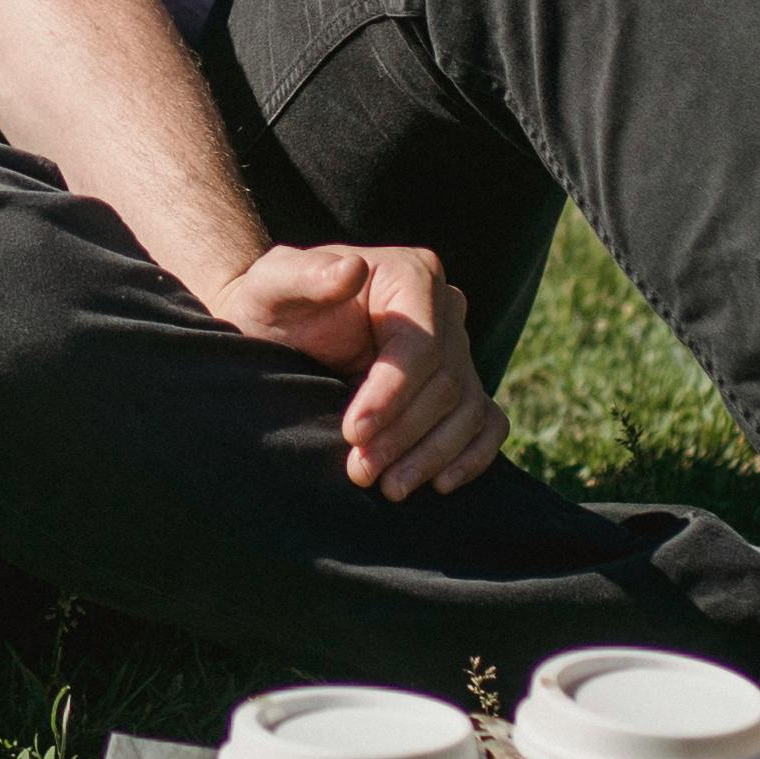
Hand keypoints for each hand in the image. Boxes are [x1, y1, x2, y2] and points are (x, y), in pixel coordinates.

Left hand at [211, 240, 503, 499]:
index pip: (420, 346)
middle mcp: (445, 308)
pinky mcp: (460, 385)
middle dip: (404, 434)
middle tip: (361, 471)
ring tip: (390, 489)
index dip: (392, 395)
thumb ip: (306, 275)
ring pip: (468, 409)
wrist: (277, 332)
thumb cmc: (273, 304)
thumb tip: (352, 270)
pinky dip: (472, 456)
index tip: (353, 432)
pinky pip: (487, 422)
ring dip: (433, 456)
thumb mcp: (273, 284)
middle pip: (445, 383)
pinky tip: (440, 484)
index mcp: (411, 274)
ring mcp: (457, 349)